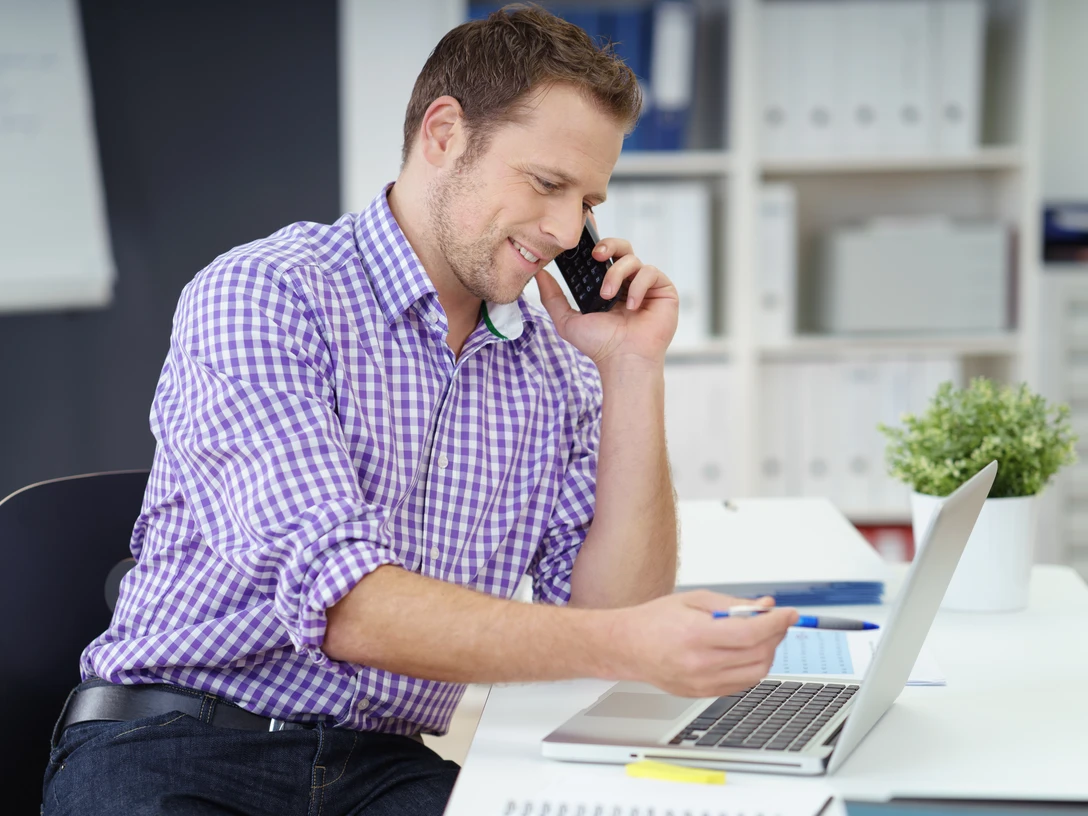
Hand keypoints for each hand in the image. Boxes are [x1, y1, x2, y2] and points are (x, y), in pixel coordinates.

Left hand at [535, 223, 677, 367]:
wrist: (623, 360)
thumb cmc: (599, 345)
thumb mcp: (567, 320)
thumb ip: (552, 297)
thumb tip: (540, 273)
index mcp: (608, 286)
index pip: (604, 257)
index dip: (596, 245)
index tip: (583, 240)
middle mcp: (628, 283)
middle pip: (622, 247)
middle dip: (608, 245)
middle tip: (597, 256)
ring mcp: (646, 286)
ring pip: (633, 259)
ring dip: (616, 274)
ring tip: (608, 296)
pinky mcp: (663, 290)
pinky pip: (651, 272)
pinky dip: (638, 285)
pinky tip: (630, 306)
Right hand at [609, 591, 798, 697]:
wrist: (627, 647)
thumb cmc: (655, 620)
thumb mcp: (694, 600)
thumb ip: (733, 604)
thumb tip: (766, 606)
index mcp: (696, 635)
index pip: (750, 633)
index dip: (776, 622)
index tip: (789, 613)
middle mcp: (700, 664)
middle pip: (758, 654)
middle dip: (775, 635)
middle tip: (776, 619)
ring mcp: (702, 683)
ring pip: (756, 672)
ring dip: (768, 652)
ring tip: (761, 635)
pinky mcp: (703, 694)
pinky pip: (742, 683)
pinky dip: (753, 666)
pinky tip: (745, 651)